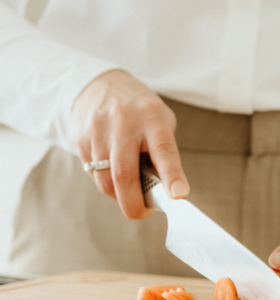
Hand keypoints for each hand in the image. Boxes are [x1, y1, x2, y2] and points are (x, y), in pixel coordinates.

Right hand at [72, 69, 188, 218]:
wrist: (100, 85)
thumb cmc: (141, 112)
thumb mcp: (160, 122)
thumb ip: (163, 153)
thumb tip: (165, 192)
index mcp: (152, 117)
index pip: (163, 150)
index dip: (171, 175)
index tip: (178, 196)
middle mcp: (124, 122)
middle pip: (124, 173)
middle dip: (133, 202)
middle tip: (143, 213)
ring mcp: (98, 129)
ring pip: (104, 179)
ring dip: (119, 197)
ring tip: (131, 197)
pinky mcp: (80, 138)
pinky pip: (93, 173)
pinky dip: (106, 184)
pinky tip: (114, 179)